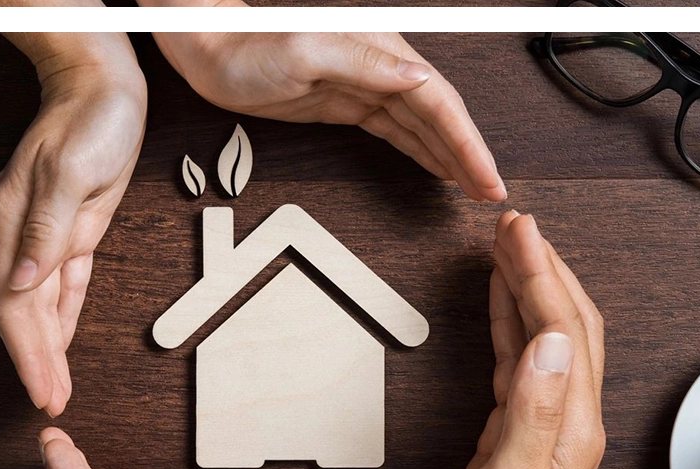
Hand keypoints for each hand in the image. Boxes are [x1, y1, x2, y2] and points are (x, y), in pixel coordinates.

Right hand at [0, 33, 146, 415]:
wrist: (104, 91)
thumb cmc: (89, 122)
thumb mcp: (70, 172)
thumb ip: (47, 230)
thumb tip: (22, 281)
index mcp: (13, 225)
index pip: (14, 305)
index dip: (27, 353)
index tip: (41, 390)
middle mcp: (24, 236)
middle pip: (24, 314)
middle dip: (37, 363)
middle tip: (51, 404)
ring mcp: (49, 236)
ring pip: (43, 306)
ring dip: (49, 348)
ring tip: (56, 387)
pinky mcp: (76, 232)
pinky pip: (66, 285)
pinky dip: (64, 317)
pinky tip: (64, 341)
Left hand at [151, 28, 505, 201]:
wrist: (208, 49)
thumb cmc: (247, 47)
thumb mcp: (306, 50)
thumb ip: (366, 62)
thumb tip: (418, 76)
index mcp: (379, 53)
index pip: (439, 102)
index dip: (468, 142)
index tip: (486, 175)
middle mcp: (379, 68)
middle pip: (439, 117)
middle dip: (469, 155)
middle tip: (490, 192)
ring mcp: (363, 88)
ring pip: (421, 126)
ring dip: (450, 156)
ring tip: (474, 186)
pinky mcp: (346, 104)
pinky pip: (395, 131)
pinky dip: (420, 150)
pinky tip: (435, 165)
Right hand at [430, 210, 604, 468]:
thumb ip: (533, 414)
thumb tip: (550, 342)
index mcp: (571, 425)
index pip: (563, 328)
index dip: (540, 273)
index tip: (518, 231)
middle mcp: (567, 417)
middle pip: (565, 321)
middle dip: (541, 265)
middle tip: (513, 223)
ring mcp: (546, 420)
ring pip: (543, 333)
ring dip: (527, 284)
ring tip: (506, 245)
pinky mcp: (519, 427)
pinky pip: (518, 357)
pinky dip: (508, 319)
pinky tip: (498, 300)